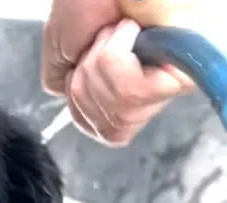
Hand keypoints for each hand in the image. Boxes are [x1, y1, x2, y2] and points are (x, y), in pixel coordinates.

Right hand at [41, 0, 195, 145]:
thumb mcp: (61, 47)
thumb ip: (65, 84)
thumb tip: (74, 103)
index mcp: (124, 82)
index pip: (103, 128)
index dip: (83, 102)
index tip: (82, 63)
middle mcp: (150, 85)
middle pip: (110, 129)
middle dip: (88, 84)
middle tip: (101, 44)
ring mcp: (169, 80)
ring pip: (119, 115)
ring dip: (101, 67)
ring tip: (116, 32)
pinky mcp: (182, 73)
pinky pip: (132, 94)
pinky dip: (114, 59)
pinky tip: (127, 33)